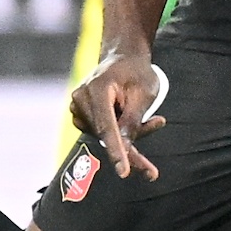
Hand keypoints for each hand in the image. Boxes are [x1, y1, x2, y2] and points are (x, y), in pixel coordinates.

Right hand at [67, 49, 167, 179]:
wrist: (123, 57)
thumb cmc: (137, 72)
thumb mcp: (143, 94)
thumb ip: (132, 120)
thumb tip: (124, 146)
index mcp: (97, 88)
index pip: (107, 126)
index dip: (116, 151)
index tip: (124, 172)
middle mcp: (81, 98)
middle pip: (106, 135)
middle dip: (129, 149)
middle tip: (151, 173)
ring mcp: (77, 107)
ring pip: (104, 136)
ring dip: (127, 136)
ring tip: (154, 121)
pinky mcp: (80, 115)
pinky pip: (101, 132)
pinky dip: (119, 132)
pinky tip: (132, 117)